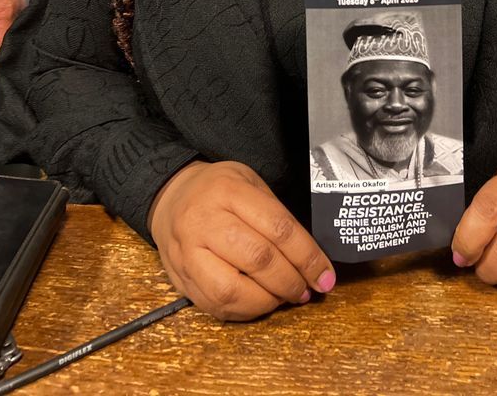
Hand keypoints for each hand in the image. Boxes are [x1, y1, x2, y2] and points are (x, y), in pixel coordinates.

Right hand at [149, 160, 335, 320]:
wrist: (171, 196)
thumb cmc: (218, 190)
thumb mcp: (250, 183)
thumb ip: (276, 216)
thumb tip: (310, 259)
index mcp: (229, 191)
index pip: (278, 228)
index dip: (307, 256)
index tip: (325, 275)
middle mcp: (205, 221)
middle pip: (258, 259)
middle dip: (290, 281)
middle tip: (306, 289)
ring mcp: (187, 252)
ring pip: (231, 290)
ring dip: (267, 302)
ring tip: (283, 297)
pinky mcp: (180, 278)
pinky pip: (214, 306)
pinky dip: (243, 311)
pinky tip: (259, 303)